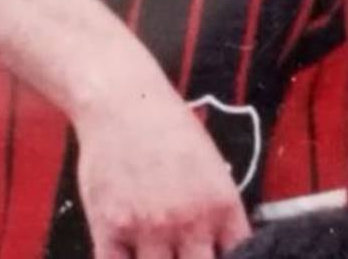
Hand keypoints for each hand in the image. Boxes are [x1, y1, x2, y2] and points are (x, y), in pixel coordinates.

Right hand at [74, 84, 250, 258]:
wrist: (125, 104)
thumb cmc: (170, 127)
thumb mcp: (212, 166)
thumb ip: (217, 210)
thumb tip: (222, 244)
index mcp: (221, 204)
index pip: (237, 255)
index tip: (215, 256)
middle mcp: (190, 222)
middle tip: (183, 253)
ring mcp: (149, 229)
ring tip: (156, 253)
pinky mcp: (110, 230)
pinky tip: (129, 256)